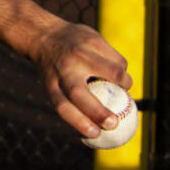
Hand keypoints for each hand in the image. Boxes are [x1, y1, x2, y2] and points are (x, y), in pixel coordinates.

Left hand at [29, 21, 132, 138]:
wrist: (45, 34)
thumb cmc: (55, 70)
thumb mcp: (54, 84)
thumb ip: (72, 104)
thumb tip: (97, 135)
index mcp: (51, 82)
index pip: (62, 106)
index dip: (78, 122)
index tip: (95, 135)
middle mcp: (64, 68)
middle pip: (79, 93)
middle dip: (98, 112)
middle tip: (114, 124)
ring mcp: (79, 53)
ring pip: (112, 72)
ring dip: (125, 84)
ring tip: (124, 88)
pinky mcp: (93, 40)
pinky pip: (118, 60)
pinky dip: (122, 69)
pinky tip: (116, 68)